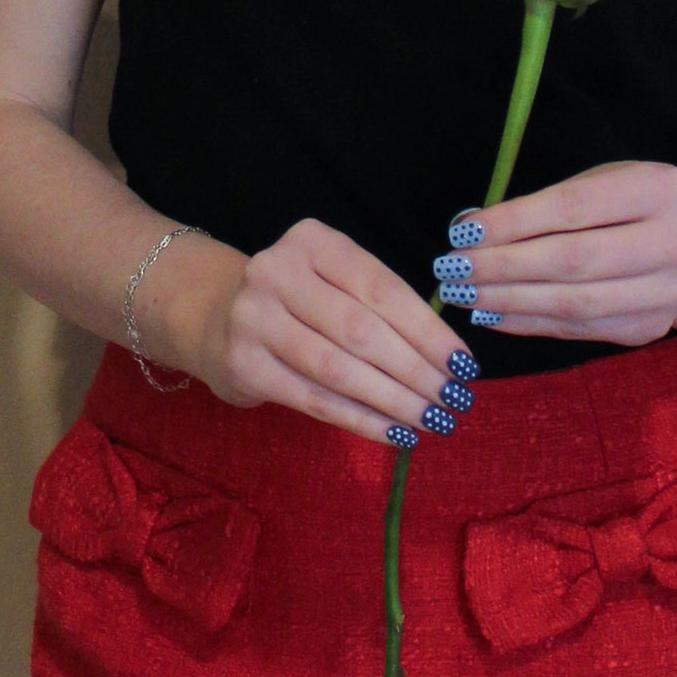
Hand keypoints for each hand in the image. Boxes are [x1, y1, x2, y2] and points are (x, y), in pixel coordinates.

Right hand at [148, 219, 480, 448]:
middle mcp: (277, 272)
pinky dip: (361, 420)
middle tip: (454, 400)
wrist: (211, 316)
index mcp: (313, 242)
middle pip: (363, 331)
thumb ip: (379, 306)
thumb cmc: (297, 301)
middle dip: (417, 371)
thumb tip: (448, 359)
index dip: (429, 331)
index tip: (465, 365)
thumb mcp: (332, 281)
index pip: (383, 289)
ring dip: (394, 400)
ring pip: (340, 369)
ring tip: (432, 420)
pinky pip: (315, 399)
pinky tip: (394, 433)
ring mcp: (254, 319)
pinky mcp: (244, 365)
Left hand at [437, 161, 676, 344]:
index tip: (462, 233)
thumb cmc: (625, 208)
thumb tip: (468, 230)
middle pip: (574, 260)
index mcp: (660, 189)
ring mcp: (669, 292)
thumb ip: (542, 207)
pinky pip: (577, 330)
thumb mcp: (596, 186)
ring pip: (574, 303)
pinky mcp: (649, 329)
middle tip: (453, 270)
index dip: (514, 222)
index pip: (574, 208)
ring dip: (509, 301)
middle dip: (504, 267)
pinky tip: (491, 313)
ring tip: (463, 294)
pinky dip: (528, 323)